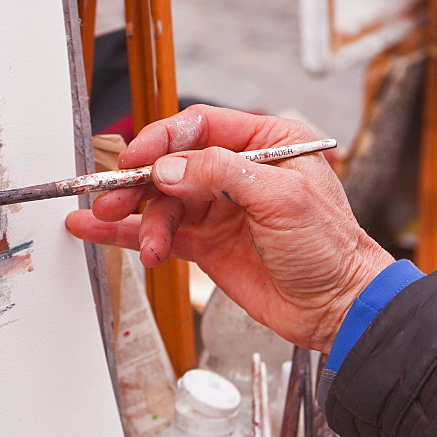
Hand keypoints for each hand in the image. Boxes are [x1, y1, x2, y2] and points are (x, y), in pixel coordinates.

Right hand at [66, 105, 393, 352]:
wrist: (338, 307)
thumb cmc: (331, 248)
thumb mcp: (282, 198)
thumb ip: (221, 175)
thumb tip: (169, 168)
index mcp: (264, 144)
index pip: (199, 128)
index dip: (162, 141)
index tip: (135, 159)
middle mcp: (235, 172)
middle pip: (171, 165)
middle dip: (138, 183)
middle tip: (112, 199)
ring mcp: (218, 209)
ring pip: (161, 202)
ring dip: (141, 221)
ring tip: (136, 240)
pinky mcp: (205, 243)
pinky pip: (160, 232)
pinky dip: (131, 234)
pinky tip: (98, 232)